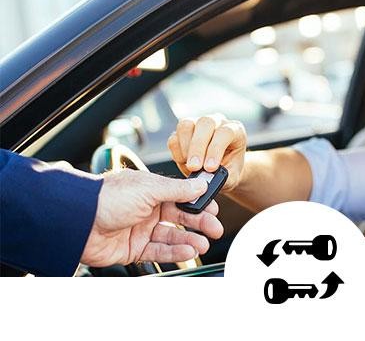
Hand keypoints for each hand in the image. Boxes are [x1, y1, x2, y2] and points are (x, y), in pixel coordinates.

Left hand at [80, 169, 223, 266]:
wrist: (77, 222)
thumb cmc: (107, 198)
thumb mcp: (148, 188)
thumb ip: (177, 189)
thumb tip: (200, 184)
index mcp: (150, 190)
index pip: (181, 196)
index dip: (198, 202)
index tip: (213, 208)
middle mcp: (146, 208)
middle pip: (179, 217)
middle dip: (199, 223)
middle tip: (215, 229)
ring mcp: (140, 229)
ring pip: (171, 236)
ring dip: (189, 240)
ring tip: (202, 245)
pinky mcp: (133, 248)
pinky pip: (158, 251)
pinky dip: (174, 252)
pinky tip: (187, 251)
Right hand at [167, 114, 246, 191]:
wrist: (221, 170)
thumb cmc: (230, 170)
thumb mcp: (232, 176)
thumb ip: (223, 177)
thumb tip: (207, 178)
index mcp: (235, 130)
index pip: (225, 132)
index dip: (216, 149)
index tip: (210, 168)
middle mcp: (217, 122)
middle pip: (205, 123)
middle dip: (198, 147)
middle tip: (194, 167)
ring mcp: (198, 124)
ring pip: (186, 125)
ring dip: (185, 147)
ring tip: (190, 166)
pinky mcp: (182, 132)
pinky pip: (174, 137)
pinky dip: (176, 152)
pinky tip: (184, 163)